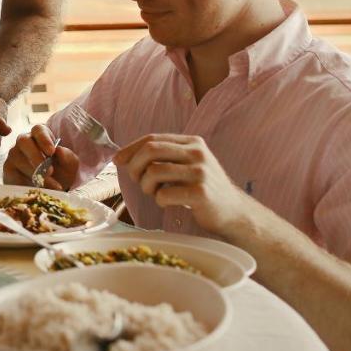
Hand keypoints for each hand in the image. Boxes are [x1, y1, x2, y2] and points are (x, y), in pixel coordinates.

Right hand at [3, 125, 78, 189]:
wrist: (50, 190)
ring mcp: (14, 155)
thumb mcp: (69, 166)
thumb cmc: (60, 172)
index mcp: (40, 136)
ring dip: (35, 174)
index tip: (52, 152)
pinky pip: (13, 173)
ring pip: (18, 159)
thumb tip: (59, 150)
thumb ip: (67, 157)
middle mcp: (24, 142)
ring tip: (50, 187)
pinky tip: (37, 190)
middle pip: (24, 141)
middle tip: (49, 171)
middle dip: (36, 156)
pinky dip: (26, 183)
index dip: (44, 139)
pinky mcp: (8, 169)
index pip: (39, 130)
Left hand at [113, 134, 252, 233]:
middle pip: (150, 150)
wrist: (232, 212)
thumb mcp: (185, 165)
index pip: (152, 139)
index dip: (130, 149)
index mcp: (192, 142)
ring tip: (155, 193)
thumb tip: (120, 158)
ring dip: (146, 186)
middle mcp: (198, 153)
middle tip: (137, 181)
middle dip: (135, 166)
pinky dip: (159, 201)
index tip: (117, 161)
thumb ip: (160, 157)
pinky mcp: (201, 193)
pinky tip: (168, 203)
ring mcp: (201, 172)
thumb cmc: (200, 188)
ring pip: (154, 171)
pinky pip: (164, 194)